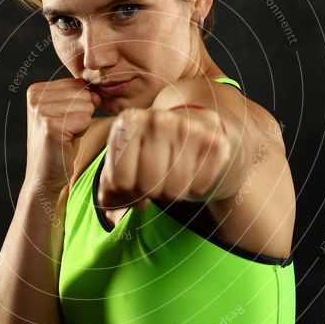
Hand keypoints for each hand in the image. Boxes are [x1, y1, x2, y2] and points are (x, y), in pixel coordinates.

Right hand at [24, 78, 100, 192]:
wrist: (44, 175)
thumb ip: (78, 95)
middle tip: (65, 131)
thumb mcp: (66, 112)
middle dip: (81, 114)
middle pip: (83, 94)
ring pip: (86, 106)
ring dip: (81, 124)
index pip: (78, 84)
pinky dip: (81, 132)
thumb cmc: (60, 144)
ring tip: (65, 136)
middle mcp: (35, 97)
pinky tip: (66, 141)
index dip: (80, 105)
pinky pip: (84, 119)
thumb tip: (96, 93)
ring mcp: (41, 110)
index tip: (64, 122)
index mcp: (36, 90)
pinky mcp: (51, 126)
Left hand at [97, 106, 230, 209]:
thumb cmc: (149, 148)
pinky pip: (199, 187)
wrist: (192, 122)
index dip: (127, 191)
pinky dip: (194, 189)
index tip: (133, 181)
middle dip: (149, 192)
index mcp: (128, 122)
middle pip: (148, 186)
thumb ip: (109, 187)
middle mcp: (158, 119)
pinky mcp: (215, 142)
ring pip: (174, 190)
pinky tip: (191, 171)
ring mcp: (189, 128)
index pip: (120, 181)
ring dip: (172, 193)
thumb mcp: (123, 158)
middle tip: (154, 180)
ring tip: (171, 176)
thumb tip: (110, 204)